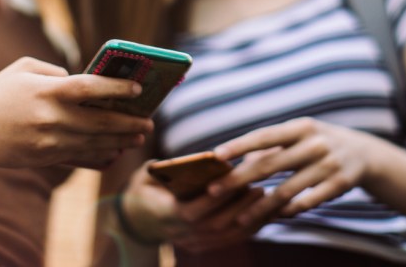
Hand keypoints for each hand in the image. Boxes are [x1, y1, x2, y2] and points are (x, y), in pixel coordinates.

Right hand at [0, 57, 154, 178]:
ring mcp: (48, 141)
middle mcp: (51, 117)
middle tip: (149, 123)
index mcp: (47, 91)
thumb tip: (84, 82)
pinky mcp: (45, 157)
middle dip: (129, 123)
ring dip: (120, 141)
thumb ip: (56, 72)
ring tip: (138, 137)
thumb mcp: (23, 69)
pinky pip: (80, 157)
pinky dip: (100, 156)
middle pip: (100, 122)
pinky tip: (115, 152)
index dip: (117, 89)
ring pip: (95, 143)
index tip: (139, 90)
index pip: (90, 88)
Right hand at [122, 163, 264, 252]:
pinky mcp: (203, 246)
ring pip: (226, 236)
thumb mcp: (145, 175)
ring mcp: (192, 243)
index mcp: (165, 214)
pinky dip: (249, 228)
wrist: (138, 220)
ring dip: (249, 218)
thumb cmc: (144, 189)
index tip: (236, 181)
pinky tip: (265, 213)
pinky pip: (229, 240)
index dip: (215, 198)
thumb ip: (164, 167)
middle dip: (239, 208)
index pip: (192, 212)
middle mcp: (180, 233)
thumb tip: (194, 159)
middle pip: (215, 225)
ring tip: (267, 199)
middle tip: (259, 188)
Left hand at [210, 118, 372, 224]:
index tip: (216, 155)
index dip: (240, 144)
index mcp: (301, 127)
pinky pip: (307, 202)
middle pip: (270, 164)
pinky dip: (289, 211)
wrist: (365, 153)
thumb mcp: (299, 135)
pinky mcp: (339, 185)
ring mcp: (328, 164)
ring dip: (260, 206)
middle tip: (214, 190)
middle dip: (239, 179)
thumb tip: (239, 159)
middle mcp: (314, 144)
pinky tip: (273, 217)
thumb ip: (271, 147)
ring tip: (239, 218)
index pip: (265, 135)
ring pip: (286, 190)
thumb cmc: (319, 142)